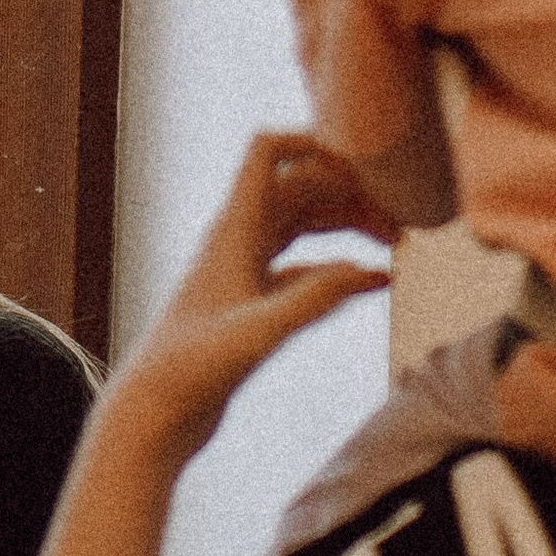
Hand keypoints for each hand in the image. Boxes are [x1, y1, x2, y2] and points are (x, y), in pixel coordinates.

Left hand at [110, 131, 393, 476]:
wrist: (155, 412)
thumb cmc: (192, 371)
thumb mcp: (259, 334)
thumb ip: (313, 300)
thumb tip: (369, 272)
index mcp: (233, 228)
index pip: (268, 152)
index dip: (313, 142)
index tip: (364, 160)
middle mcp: (237, 239)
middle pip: (299, 186)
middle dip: (349, 190)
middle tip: (401, 217)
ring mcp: (243, 269)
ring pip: (302, 223)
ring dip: (346, 222)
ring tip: (394, 240)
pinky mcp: (250, 302)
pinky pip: (301, 267)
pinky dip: (337, 266)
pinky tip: (374, 281)